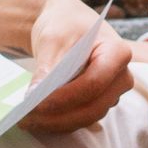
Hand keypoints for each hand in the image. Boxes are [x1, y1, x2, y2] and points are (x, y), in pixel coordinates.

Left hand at [24, 0, 134, 132]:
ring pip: (86, 117)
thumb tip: (36, 95)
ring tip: (25, 121)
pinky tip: (36, 120)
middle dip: (58, 115)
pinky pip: (81, 118)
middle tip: (26, 118)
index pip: (93, 83)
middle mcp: (121, 76)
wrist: (67, 24)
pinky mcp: (99, 103)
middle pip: (92, 106)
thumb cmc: (65, 25)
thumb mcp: (53, 39)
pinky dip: (59, 121)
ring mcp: (112, 93)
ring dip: (56, 122)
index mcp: (118, 52)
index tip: (36, 104)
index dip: (66, 97)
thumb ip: (48, 66)